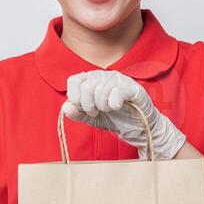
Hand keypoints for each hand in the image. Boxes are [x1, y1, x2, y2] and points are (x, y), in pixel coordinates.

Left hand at [62, 70, 185, 159]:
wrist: (138, 128)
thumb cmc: (115, 119)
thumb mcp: (91, 118)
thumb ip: (77, 113)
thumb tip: (65, 108)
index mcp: (92, 79)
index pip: (74, 81)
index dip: (75, 98)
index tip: (83, 109)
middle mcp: (104, 75)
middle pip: (86, 87)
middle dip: (88, 105)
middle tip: (96, 112)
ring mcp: (119, 80)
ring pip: (101, 90)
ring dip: (102, 107)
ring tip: (108, 110)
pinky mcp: (133, 88)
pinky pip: (117, 91)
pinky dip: (113, 103)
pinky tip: (117, 107)